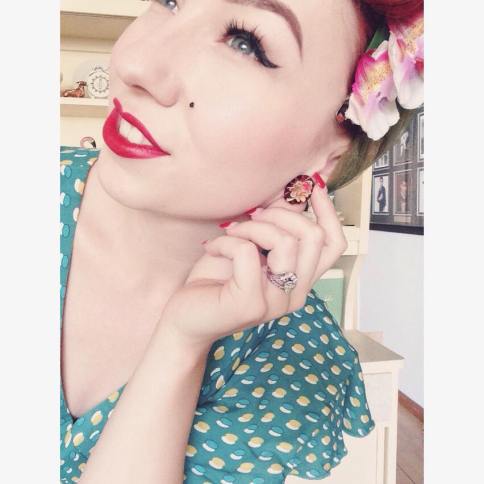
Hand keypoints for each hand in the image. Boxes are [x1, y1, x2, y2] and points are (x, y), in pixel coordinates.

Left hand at [158, 182, 347, 351]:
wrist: (185, 317)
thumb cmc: (217, 278)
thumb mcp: (251, 246)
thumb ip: (275, 226)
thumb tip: (293, 194)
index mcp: (300, 280)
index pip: (334, 244)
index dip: (329, 211)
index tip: (313, 186)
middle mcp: (295, 294)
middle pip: (314, 237)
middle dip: (281, 213)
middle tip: (252, 216)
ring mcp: (275, 303)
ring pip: (284, 242)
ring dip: (252, 226)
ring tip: (230, 233)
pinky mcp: (251, 305)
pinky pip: (247, 252)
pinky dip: (226, 241)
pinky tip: (213, 248)